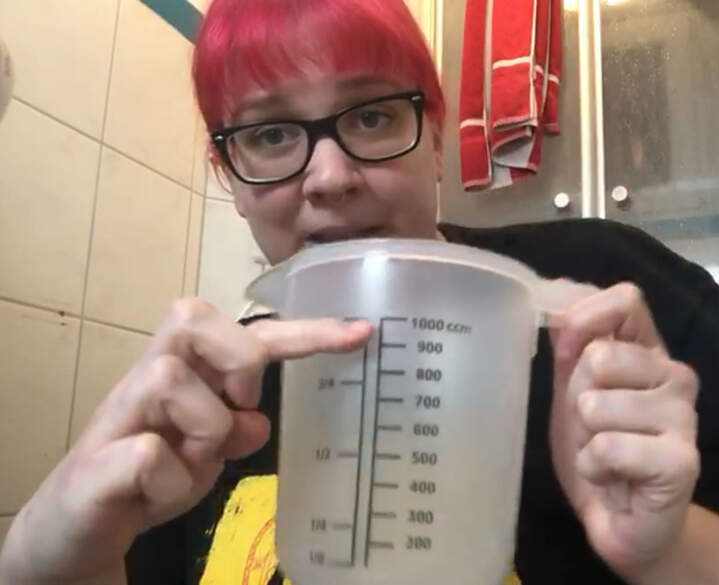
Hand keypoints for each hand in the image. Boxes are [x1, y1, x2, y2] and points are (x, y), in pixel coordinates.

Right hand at [0, 299, 371, 584]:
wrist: (78, 527)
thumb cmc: (150, 478)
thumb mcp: (209, 453)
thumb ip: (237, 429)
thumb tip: (257, 421)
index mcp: (187, 372)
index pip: (247, 334)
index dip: (304, 332)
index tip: (360, 333)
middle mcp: (148, 377)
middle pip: (190, 315)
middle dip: (234, 358)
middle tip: (240, 403)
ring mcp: (118, 415)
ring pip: (169, 380)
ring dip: (202, 432)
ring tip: (192, 463)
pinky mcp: (94, 462)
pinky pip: (149, 455)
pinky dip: (172, 484)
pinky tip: (158, 495)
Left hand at [548, 283, 699, 578]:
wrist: (624, 522)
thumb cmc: (601, 453)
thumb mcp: (573, 391)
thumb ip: (569, 343)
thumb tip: (556, 290)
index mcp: (648, 352)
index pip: (626, 301)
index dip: (585, 318)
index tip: (567, 351)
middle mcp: (674, 376)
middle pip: (601, 356)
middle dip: (576, 397)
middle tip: (592, 427)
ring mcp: (683, 417)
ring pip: (597, 404)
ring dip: (584, 438)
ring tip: (603, 455)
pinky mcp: (682, 461)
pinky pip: (607, 447)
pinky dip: (593, 467)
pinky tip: (611, 477)